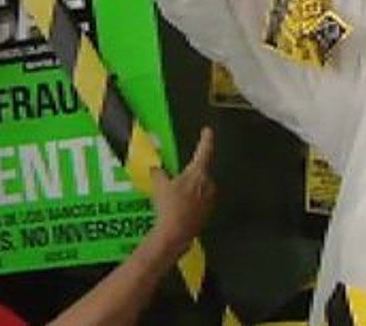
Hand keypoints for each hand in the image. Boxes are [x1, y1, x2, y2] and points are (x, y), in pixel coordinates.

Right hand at [148, 128, 215, 259]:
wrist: (175, 234)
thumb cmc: (169, 206)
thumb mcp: (159, 186)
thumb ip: (157, 173)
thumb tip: (155, 168)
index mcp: (198, 173)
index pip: (204, 151)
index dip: (206, 139)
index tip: (208, 130)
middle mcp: (208, 184)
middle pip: (201, 172)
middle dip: (190, 173)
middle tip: (176, 178)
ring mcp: (210, 199)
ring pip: (200, 187)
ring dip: (190, 188)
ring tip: (174, 196)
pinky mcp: (207, 213)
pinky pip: (200, 201)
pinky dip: (191, 201)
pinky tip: (178, 207)